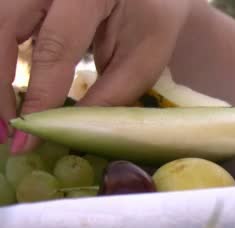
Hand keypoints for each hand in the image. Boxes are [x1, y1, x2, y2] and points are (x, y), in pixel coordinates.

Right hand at [0, 0, 191, 152]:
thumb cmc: (152, 21)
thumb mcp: (143, 59)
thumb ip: (109, 94)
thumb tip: (66, 130)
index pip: (53, 48)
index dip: (38, 95)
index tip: (27, 133)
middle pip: (4, 24)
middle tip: (7, 126)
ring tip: (6, 112)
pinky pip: (3, 20)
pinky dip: (1, 54)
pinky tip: (6, 86)